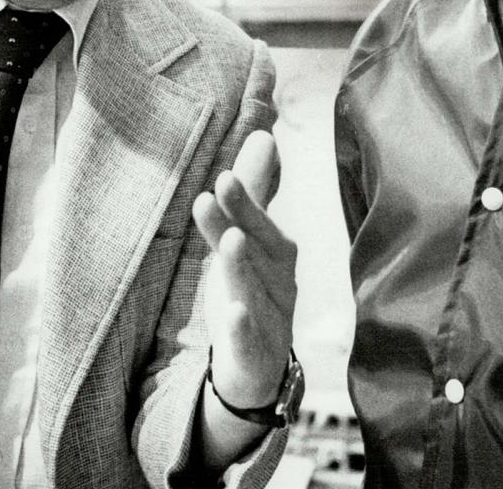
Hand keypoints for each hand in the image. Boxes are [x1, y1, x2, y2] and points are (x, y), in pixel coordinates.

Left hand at [192, 131, 296, 409]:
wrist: (258, 367)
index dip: (245, 200)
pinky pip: (250, 340)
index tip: (223, 175)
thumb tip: (263, 135)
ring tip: (230, 240)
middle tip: (223, 185)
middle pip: (264, 249)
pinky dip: (243, 329)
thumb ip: (255, 192)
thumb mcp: (248, 240)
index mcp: (277, 254)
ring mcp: (270, 319)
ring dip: (244, 265)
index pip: (261, 223)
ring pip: (256, 290)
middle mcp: (279, 283)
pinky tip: (233, 314)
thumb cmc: (254, 291)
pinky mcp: (255, 354)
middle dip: (246, 218)